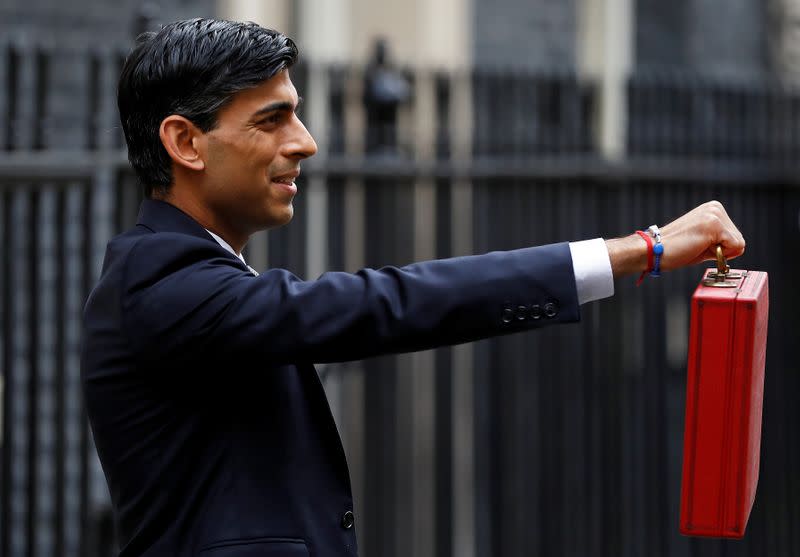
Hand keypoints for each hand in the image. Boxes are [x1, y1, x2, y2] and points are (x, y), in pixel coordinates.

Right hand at [606, 201, 745, 278]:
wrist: (653, 250)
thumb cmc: (674, 249)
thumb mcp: (702, 240)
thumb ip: (719, 240)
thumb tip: (737, 247)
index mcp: (712, 209)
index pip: (734, 235)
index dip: (719, 248)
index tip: (698, 245)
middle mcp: (715, 208)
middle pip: (738, 239)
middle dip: (721, 250)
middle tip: (696, 247)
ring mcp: (714, 214)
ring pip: (738, 243)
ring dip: (719, 252)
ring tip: (696, 246)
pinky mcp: (714, 225)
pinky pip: (735, 247)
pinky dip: (720, 254)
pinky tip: (699, 247)